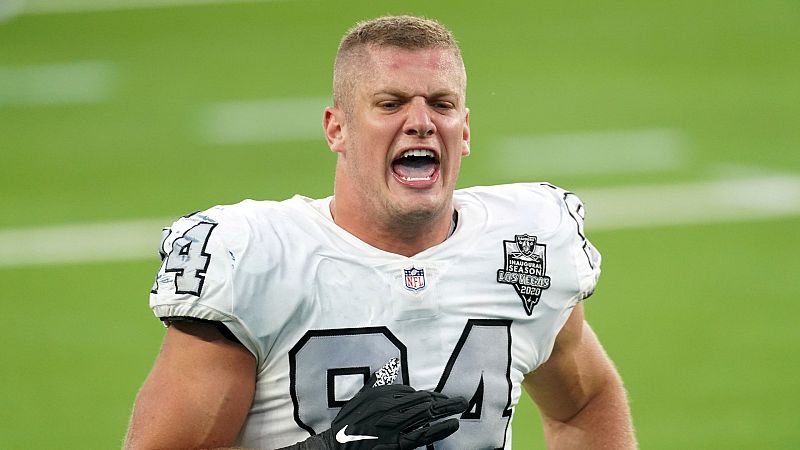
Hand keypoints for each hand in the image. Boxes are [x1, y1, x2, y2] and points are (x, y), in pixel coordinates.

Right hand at [315, 358, 466, 449]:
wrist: (336, 447)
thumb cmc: (346, 426)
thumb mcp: (357, 399)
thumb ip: (373, 384)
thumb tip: (385, 368)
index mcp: (381, 394)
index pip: (411, 391)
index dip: (427, 394)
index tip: (438, 397)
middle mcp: (389, 407)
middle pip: (423, 400)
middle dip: (442, 400)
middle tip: (458, 400)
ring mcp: (394, 425)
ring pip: (426, 414)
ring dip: (446, 409)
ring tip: (461, 405)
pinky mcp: (398, 444)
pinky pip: (424, 434)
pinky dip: (440, 429)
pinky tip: (453, 424)